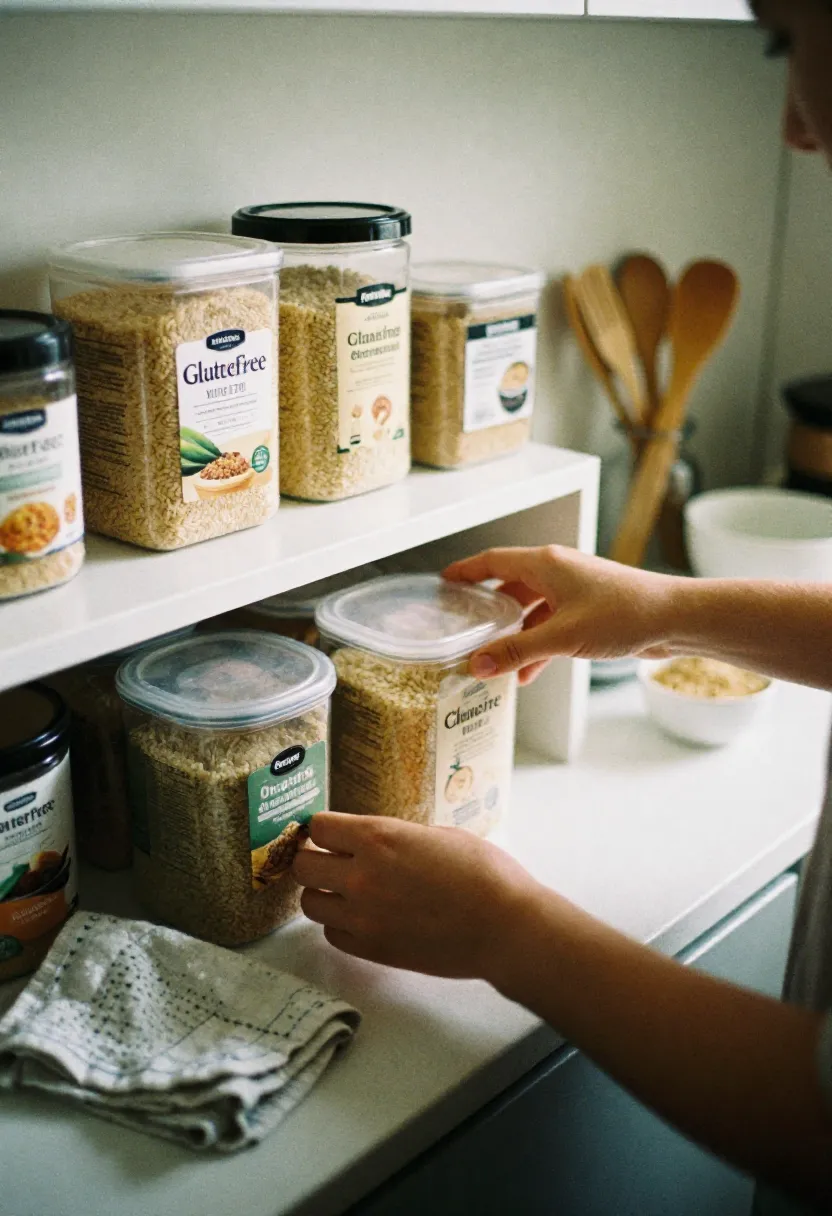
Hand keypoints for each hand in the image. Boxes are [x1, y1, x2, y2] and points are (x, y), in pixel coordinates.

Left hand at [292, 812, 537, 980]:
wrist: (505, 926)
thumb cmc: (484, 873)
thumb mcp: (439, 835)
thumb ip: (399, 838)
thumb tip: (378, 843)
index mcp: (379, 837)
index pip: (319, 827)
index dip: (325, 829)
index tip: (333, 834)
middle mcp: (361, 874)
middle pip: (303, 865)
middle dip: (315, 860)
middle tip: (333, 862)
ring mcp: (363, 916)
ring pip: (310, 903)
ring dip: (324, 894)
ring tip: (346, 892)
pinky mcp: (372, 949)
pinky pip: (333, 935)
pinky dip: (341, 925)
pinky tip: (363, 918)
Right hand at [443, 545, 679, 683]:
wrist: (676, 619)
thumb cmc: (625, 613)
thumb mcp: (562, 636)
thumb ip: (516, 651)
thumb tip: (478, 665)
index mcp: (547, 564)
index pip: (493, 561)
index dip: (466, 571)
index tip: (444, 581)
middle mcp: (559, 571)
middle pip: (511, 585)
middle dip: (488, 608)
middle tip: (463, 625)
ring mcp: (576, 591)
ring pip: (532, 609)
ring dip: (514, 634)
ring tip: (493, 659)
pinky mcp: (590, 611)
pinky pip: (552, 625)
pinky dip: (538, 645)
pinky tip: (528, 674)